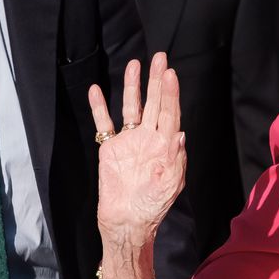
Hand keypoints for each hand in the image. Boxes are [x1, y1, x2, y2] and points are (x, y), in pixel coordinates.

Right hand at [91, 52, 186, 248]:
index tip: (170, 73)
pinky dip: (100, 107)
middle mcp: (149, 139)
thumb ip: (177, 158)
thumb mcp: (172, 182)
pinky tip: (98, 90)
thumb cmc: (154, 205)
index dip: (170, 94)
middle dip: (156, 81)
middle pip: (153, 104)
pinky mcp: (110, 148)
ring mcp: (129, 142)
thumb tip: (180, 133)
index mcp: (166, 146)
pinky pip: (104, 123)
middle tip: (159, 57)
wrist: (128, 221)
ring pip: (131, 108)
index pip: (170, 113)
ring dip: (133, 87)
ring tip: (135, 64)